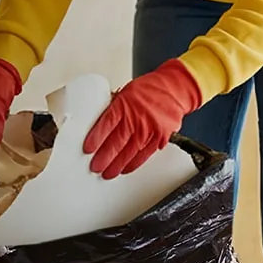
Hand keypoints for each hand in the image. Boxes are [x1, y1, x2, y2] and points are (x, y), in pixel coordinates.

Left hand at [83, 59, 201, 179]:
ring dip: (117, 165)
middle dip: (104, 157)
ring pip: (130, 151)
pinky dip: (133, 163)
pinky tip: (125, 169)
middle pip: (117, 142)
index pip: (106, 124)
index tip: (88, 149)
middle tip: (95, 167)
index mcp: (124, 104)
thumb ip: (113, 109)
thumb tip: (98, 124)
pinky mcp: (160, 138)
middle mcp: (137, 118)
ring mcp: (149, 129)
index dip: (96, 139)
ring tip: (107, 173)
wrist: (174, 88)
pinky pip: (144, 154)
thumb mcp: (125, 93)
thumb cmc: (148, 89)